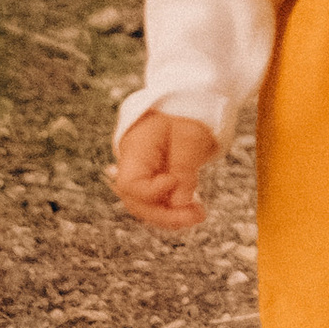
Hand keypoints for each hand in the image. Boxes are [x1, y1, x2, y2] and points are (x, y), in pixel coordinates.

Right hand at [113, 113, 217, 231]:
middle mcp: (131, 168)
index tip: (173, 181)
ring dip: (172, 217)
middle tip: (196, 216)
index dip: (150, 191)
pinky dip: (174, 211)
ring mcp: (140, 178)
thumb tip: (181, 203)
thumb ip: (184, 167)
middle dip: (165, 215)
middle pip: (137, 202)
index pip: (130, 183)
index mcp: (134, 149)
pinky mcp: (152, 185)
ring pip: (147, 208)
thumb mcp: (190, 136)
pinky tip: (194, 212)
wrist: (181, 110)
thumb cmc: (185, 118)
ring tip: (198, 215)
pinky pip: (158, 204)